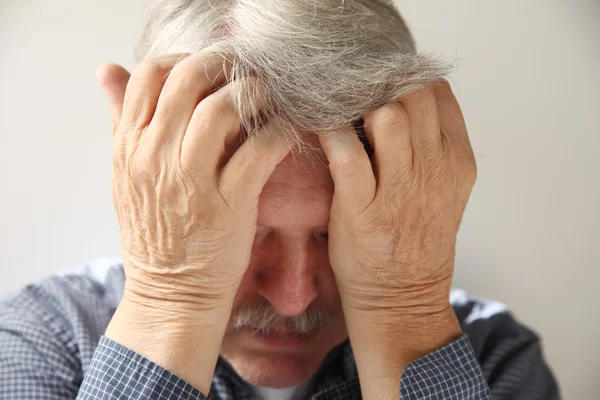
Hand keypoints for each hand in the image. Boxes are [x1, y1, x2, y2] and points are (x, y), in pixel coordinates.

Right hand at [99, 52, 290, 310]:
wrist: (171, 293)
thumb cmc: (154, 234)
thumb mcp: (124, 176)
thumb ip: (121, 122)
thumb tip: (108, 71)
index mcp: (129, 149)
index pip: (148, 76)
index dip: (183, 58)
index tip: (206, 67)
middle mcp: (155, 159)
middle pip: (188, 82)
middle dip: (222, 64)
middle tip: (244, 69)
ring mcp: (192, 183)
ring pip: (222, 111)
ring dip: (252, 93)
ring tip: (265, 95)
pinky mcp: (229, 205)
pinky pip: (259, 151)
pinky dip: (277, 132)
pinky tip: (283, 130)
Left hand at [319, 81, 475, 398]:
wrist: (402, 298)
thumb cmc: (415, 238)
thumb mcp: (442, 189)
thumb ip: (430, 145)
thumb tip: (395, 100)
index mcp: (456, 160)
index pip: (437, 92)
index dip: (403, 79)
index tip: (378, 85)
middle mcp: (435, 169)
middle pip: (413, 95)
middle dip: (379, 88)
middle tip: (353, 96)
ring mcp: (401, 189)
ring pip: (386, 115)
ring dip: (357, 108)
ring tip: (340, 116)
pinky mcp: (363, 209)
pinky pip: (345, 152)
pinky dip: (329, 134)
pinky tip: (319, 133)